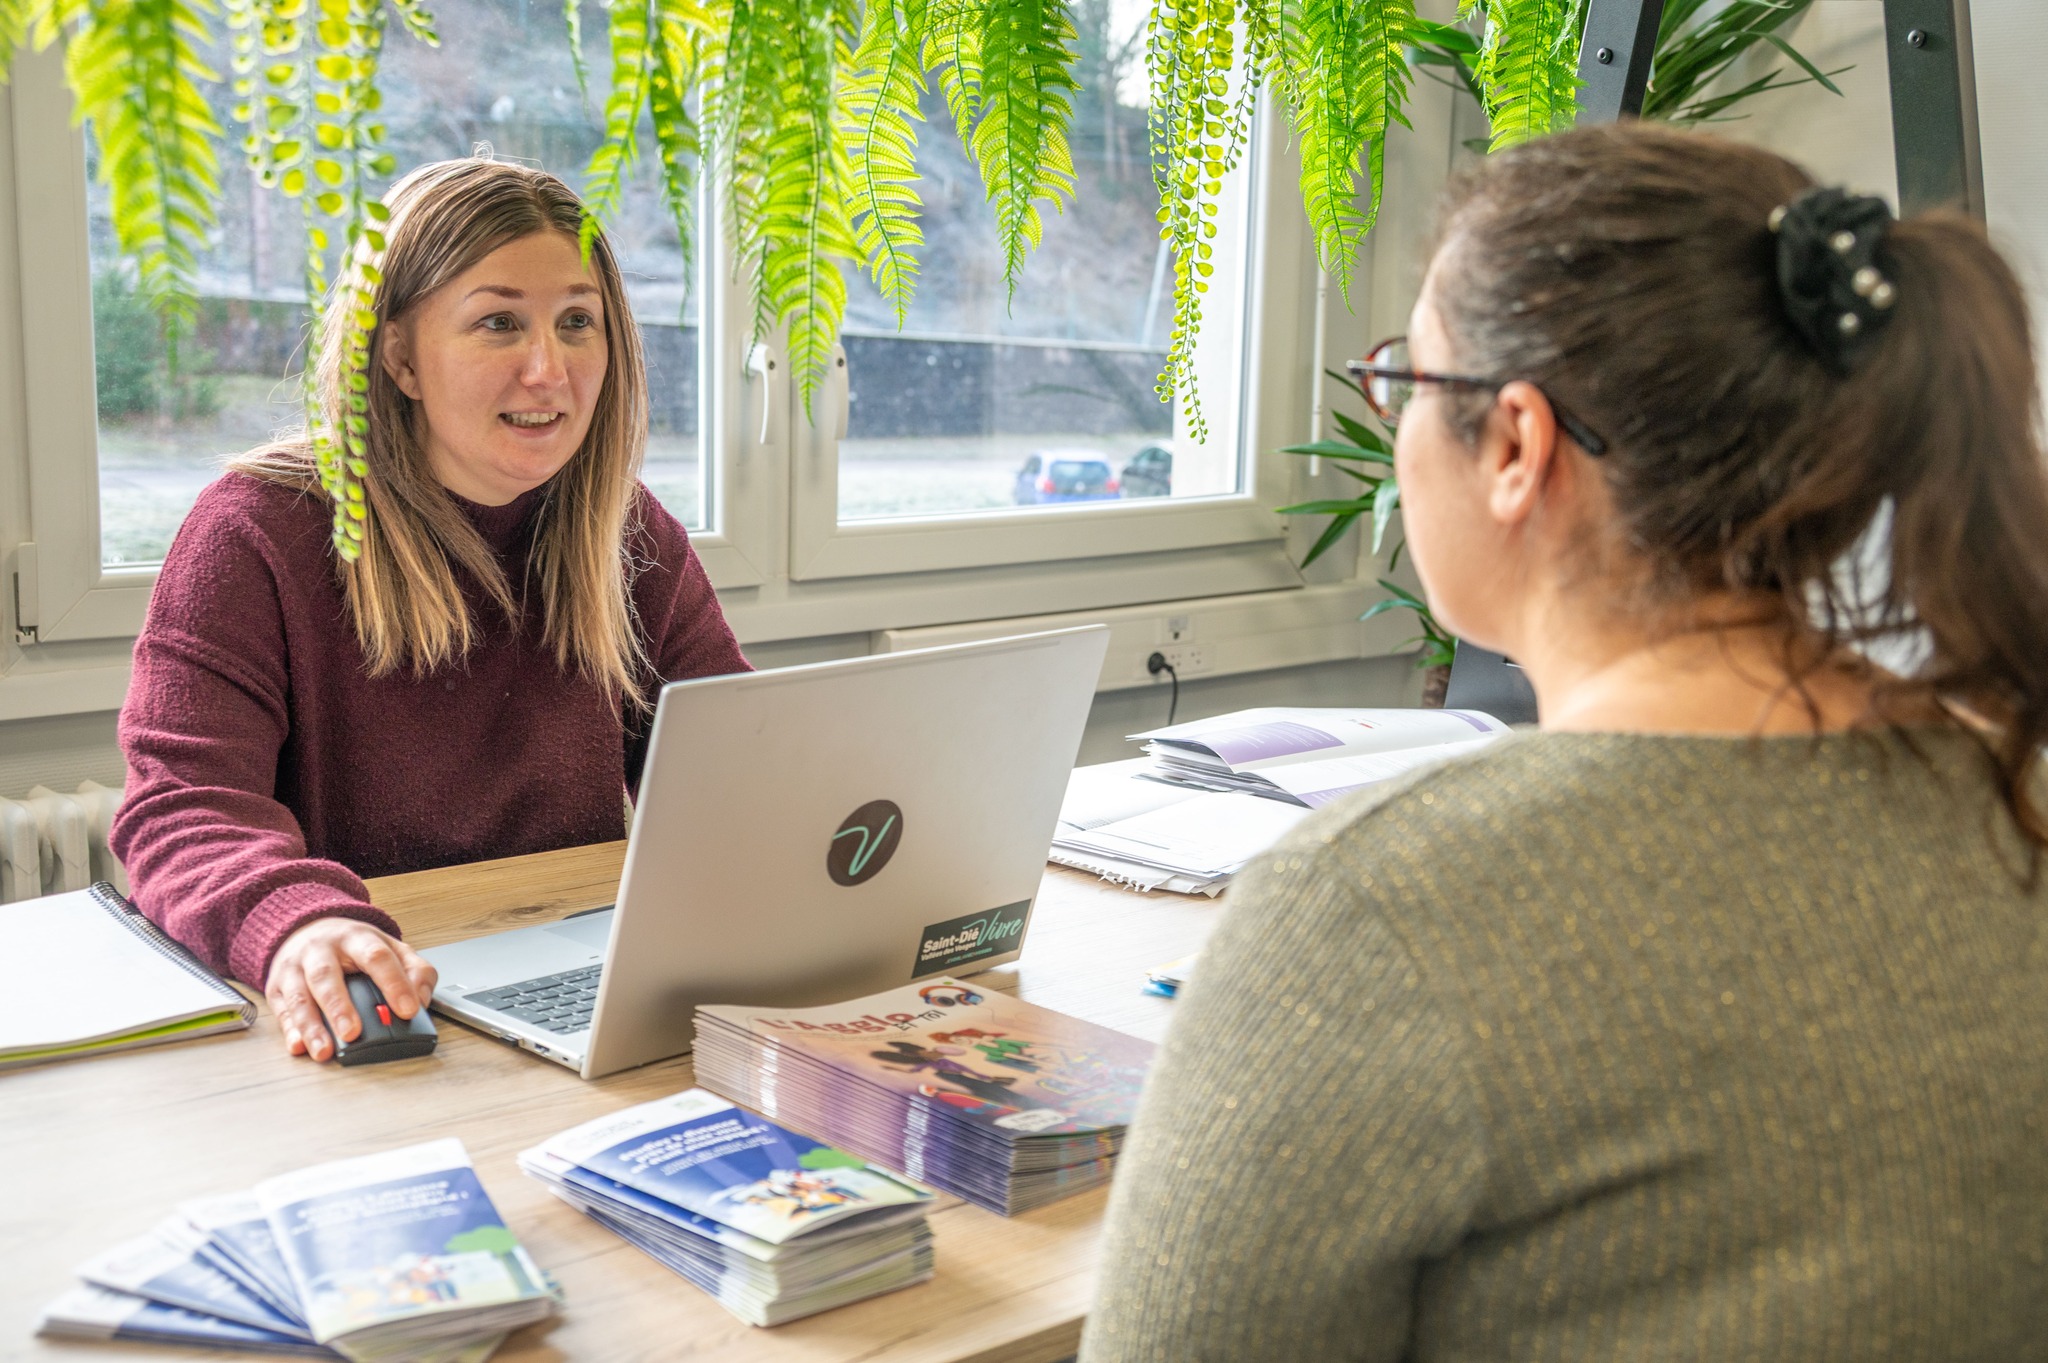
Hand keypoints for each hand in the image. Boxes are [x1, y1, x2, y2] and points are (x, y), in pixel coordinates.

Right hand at [267, 917, 436, 1061]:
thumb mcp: (390, 947)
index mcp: (355, 937)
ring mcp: (294, 968)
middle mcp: (320, 950)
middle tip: (353, 1033)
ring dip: (311, 1026)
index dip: (394, 983)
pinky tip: (299, 1046)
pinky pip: (281, 1011)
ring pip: (299, 996)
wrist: (308, 929)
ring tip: (325, 1051)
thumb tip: (422, 999)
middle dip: (339, 1007)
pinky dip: (289, 1031)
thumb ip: (415, 970)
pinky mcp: (277, 987)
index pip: (376, 957)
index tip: (408, 1010)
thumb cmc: (353, 946)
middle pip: (326, 976)